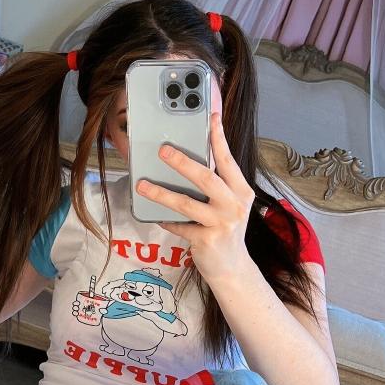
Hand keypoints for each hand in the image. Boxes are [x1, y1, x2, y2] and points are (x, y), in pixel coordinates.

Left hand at [136, 108, 254, 287]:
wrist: (232, 268)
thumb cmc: (226, 230)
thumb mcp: (228, 204)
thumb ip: (216, 184)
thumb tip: (188, 159)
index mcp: (241, 190)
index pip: (228, 159)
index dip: (219, 137)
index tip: (211, 115)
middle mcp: (235, 205)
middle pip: (207, 178)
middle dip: (183, 162)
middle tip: (163, 150)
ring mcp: (222, 223)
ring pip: (187, 203)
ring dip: (162, 193)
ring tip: (142, 184)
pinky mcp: (207, 240)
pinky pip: (180, 226)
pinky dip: (166, 220)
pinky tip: (154, 215)